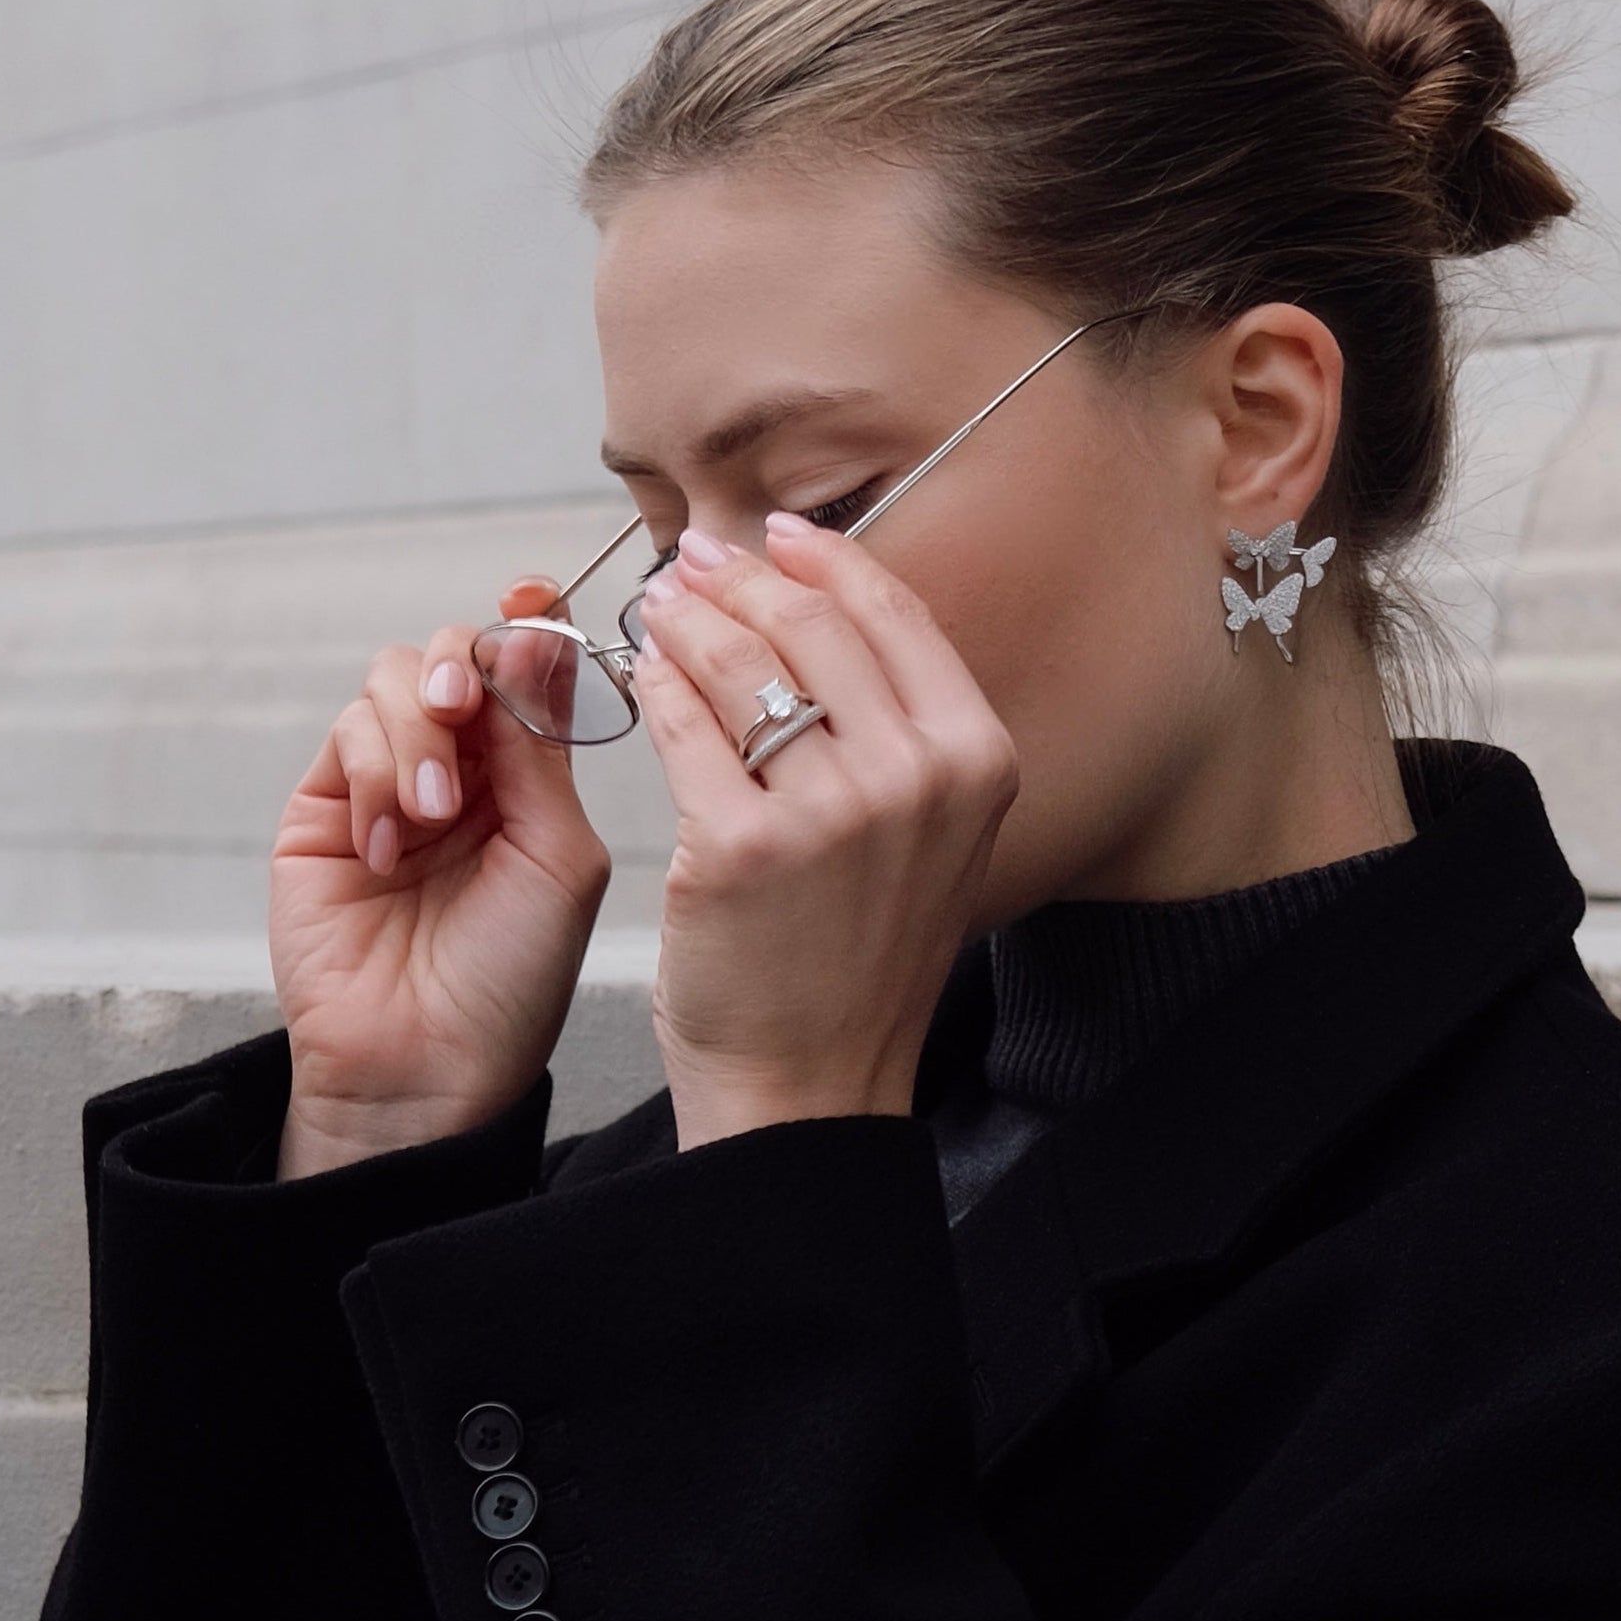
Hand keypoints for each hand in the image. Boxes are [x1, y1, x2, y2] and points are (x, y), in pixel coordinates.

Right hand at [272, 581, 611, 1181]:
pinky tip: (388, 846)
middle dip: (461, 669)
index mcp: (527, 781)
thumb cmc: (507, 985)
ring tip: (428, 817)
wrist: (423, 1065)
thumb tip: (528, 642)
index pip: (523, 670)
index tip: (528, 600)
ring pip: (393, 682)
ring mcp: (387, 785)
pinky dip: (372, 772)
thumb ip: (543, 749)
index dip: (524, 625)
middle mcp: (459, 773)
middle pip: (453, 655)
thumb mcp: (560, 858)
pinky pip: (347, 733)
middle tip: (461, 713)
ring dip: (414, 734)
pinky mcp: (324, 808)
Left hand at [629, 517, 1017, 1146]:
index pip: (895, 615)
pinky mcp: (740, 846)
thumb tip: (833, 604)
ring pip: (743, 662)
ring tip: (657, 607)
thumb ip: (907, 729)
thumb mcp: (930, 838)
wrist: (810, 1084)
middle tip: (691, 562)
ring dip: (688, 617)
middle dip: (741, 576)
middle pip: (814, 624)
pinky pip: (685, 726)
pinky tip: (644, 671)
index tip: (774, 536)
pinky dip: (657, 685)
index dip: (826, 561)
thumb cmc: (856, 960)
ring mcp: (831, 813)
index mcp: (976, 761)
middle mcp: (916, 779)